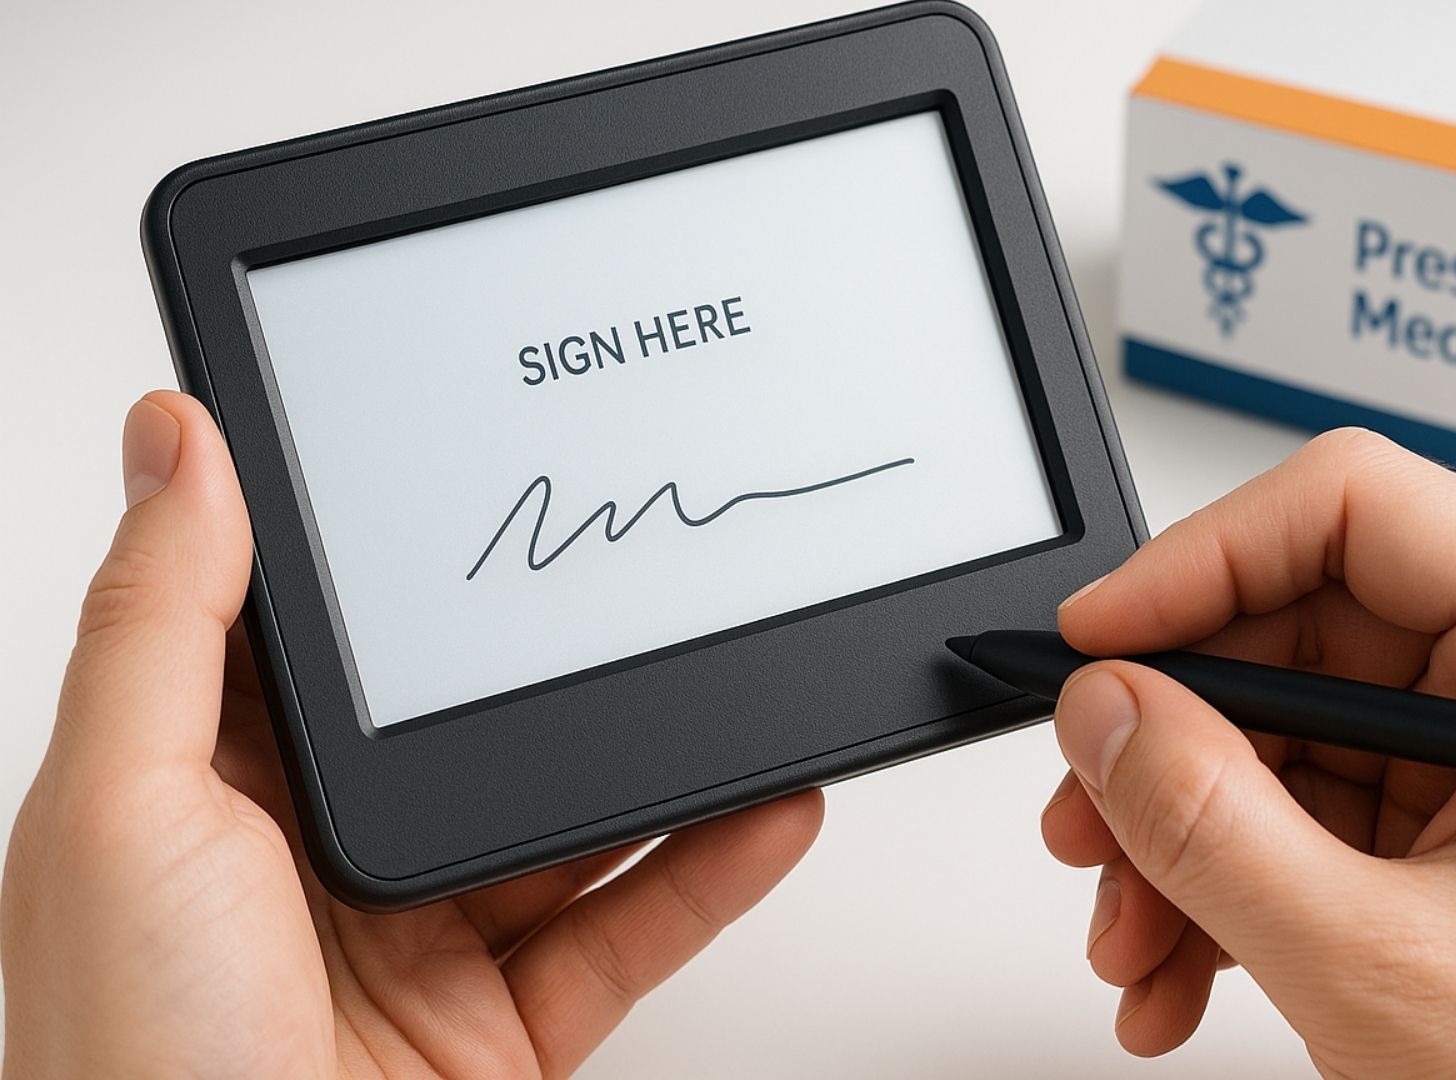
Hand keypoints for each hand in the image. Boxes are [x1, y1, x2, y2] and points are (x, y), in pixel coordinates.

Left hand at [1, 391, 823, 1078]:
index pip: (305, 637)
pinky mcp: (508, 1023)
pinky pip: (630, 925)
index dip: (377, 557)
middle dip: (549, 663)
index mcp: (199, 796)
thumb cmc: (133, 1068)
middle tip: (629, 575)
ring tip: (730, 681)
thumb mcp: (120, 811)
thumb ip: (162, 622)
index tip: (455, 474)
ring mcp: (420, 945)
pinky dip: (708, 869)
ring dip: (658, 761)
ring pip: (565, 822)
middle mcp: (310, 865)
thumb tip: (175, 438)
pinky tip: (763, 808)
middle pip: (459, 729)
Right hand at [1041, 429, 1455, 1076]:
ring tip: (1134, 946)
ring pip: (1276, 735)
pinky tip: (1178, 973)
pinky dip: (1219, 887)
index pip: (1355, 510)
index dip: (1202, 559)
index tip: (1096, 644)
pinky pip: (1297, 815)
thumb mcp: (1379, 962)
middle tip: (1088, 822)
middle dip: (1171, 742)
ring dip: (1178, 838)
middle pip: (1290, 630)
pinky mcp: (1453, 832)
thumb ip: (1214, 824)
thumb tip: (1103, 710)